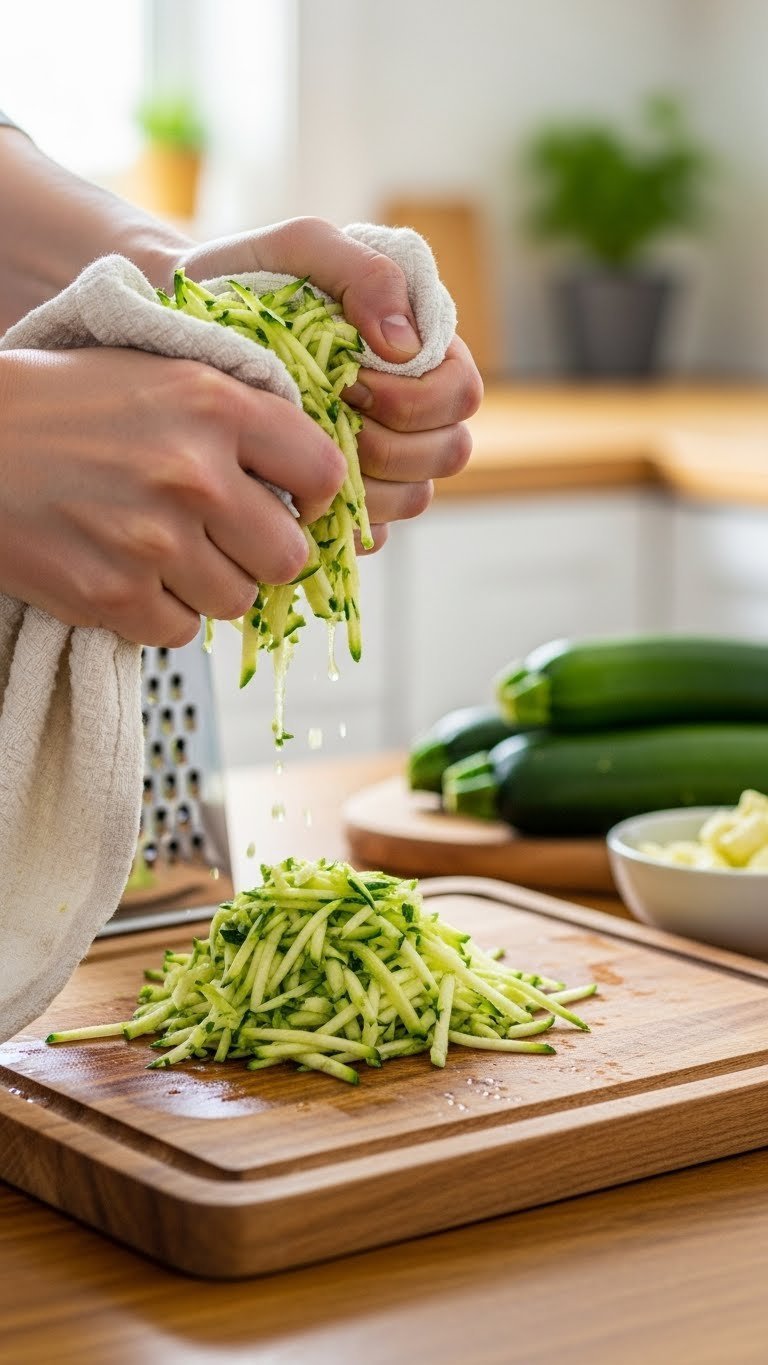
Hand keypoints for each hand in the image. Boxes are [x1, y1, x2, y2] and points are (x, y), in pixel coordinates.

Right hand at [0, 347, 345, 644]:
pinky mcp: (114, 595)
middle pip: (288, 555)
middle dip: (261, 553)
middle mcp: (193, 472)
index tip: (293, 501)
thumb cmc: (58, 404)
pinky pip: (179, 630)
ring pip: (236, 600)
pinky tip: (127, 573)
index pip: (323, 471)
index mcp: (214, 404)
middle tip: (225, 537)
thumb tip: (309, 469)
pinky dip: (158, 613)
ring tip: (164, 550)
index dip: (315, 495)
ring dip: (208, 585)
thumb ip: (234, 411)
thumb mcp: (155, 373)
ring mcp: (154, 540)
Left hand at [181, 217, 482, 546]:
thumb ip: (365, 273)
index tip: (350, 380)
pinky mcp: (347, 503)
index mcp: (421, 353)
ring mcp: (385, 463)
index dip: (416, 399)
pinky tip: (294, 489)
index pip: (461, 394)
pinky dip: (338, 516)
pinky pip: (369, 532)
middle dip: (389, 443)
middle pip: (448, 452)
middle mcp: (415, 413)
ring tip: (304, 449)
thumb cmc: (248, 278)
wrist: (180, 322)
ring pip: (413, 498)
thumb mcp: (302, 249)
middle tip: (326, 417)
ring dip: (364, 481)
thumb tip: (404, 345)